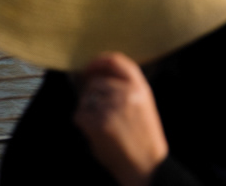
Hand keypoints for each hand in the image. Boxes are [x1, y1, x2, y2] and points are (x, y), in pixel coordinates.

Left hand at [73, 52, 167, 185]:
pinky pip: (79, 113)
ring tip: (99, 121)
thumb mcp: (143, 104)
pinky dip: (82, 121)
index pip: (117, 61)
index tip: (89, 66)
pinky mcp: (98, 123)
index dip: (99, 61)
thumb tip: (96, 75)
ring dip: (86, 107)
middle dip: (90, 91)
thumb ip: (126, 87)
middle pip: (96, 80)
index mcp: (140, 87)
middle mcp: (127, 93)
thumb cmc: (143, 135)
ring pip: (86, 97)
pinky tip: (94, 130)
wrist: (146, 163)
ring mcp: (112, 107)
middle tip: (95, 107)